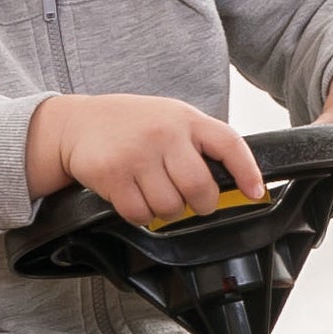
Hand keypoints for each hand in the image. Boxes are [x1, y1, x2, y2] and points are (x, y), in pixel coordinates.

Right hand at [26, 93, 265, 223]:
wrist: (76, 123)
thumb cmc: (129, 124)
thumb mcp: (168, 118)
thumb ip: (197, 141)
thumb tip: (233, 180)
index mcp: (185, 118)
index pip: (228, 144)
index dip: (247, 171)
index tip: (255, 192)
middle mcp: (163, 133)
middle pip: (199, 187)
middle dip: (201, 204)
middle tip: (194, 203)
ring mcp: (137, 154)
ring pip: (170, 206)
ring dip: (166, 211)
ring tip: (156, 195)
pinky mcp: (112, 175)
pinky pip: (140, 213)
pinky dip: (141, 215)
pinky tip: (134, 199)